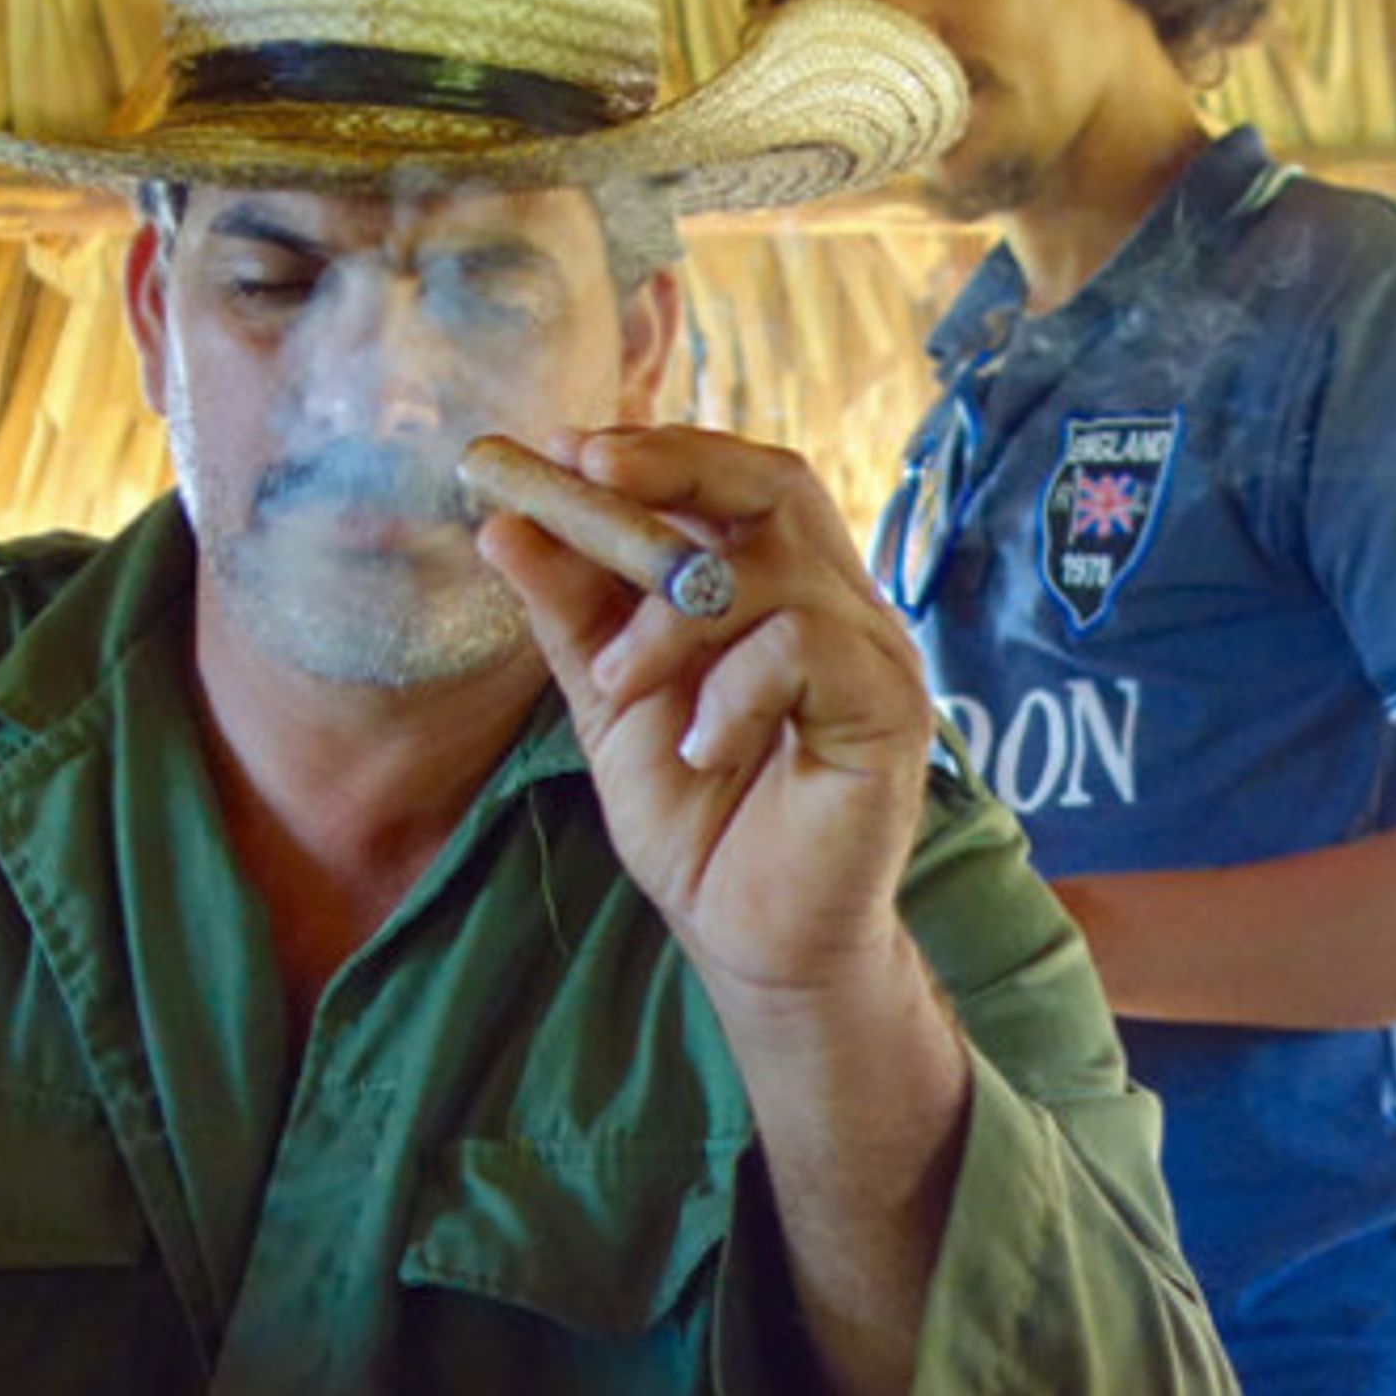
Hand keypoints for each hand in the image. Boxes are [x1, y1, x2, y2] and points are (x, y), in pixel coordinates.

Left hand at [477, 426, 938, 1003]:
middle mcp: (837, 609)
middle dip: (677, 467)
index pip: (735, 484)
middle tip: (590, 474)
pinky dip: (734, 689)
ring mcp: (872, 656)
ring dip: (674, 615)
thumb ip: (572, 618)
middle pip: (778, 483)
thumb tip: (505, 524)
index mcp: (777, 595)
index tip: (565, 451)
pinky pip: (807, 646)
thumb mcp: (611, 708)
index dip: (657, 453)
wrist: (756, 944)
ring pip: (777, 568)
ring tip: (622, 687)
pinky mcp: (890, 711)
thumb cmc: (702, 828)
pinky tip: (703, 750)